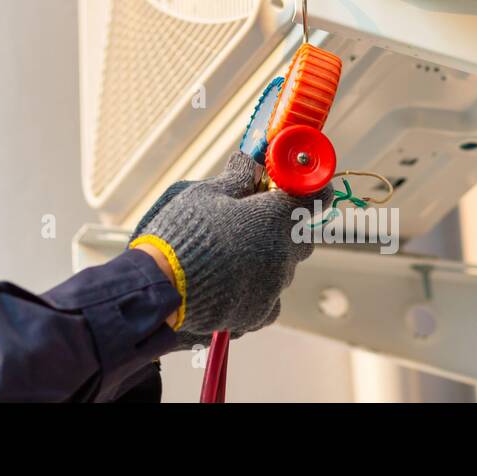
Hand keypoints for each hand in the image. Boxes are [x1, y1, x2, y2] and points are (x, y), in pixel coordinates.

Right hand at [129, 150, 332, 338]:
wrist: (161, 287)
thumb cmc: (182, 233)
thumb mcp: (205, 194)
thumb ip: (237, 178)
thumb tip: (251, 161)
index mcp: (274, 219)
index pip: (315, 197)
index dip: (311, 188)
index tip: (297, 185)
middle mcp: (283, 255)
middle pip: (299, 235)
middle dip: (282, 224)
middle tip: (252, 218)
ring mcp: (273, 288)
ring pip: (283, 267)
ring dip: (267, 257)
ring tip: (230, 254)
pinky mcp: (258, 313)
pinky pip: (271, 298)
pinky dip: (258, 288)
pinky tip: (232, 281)